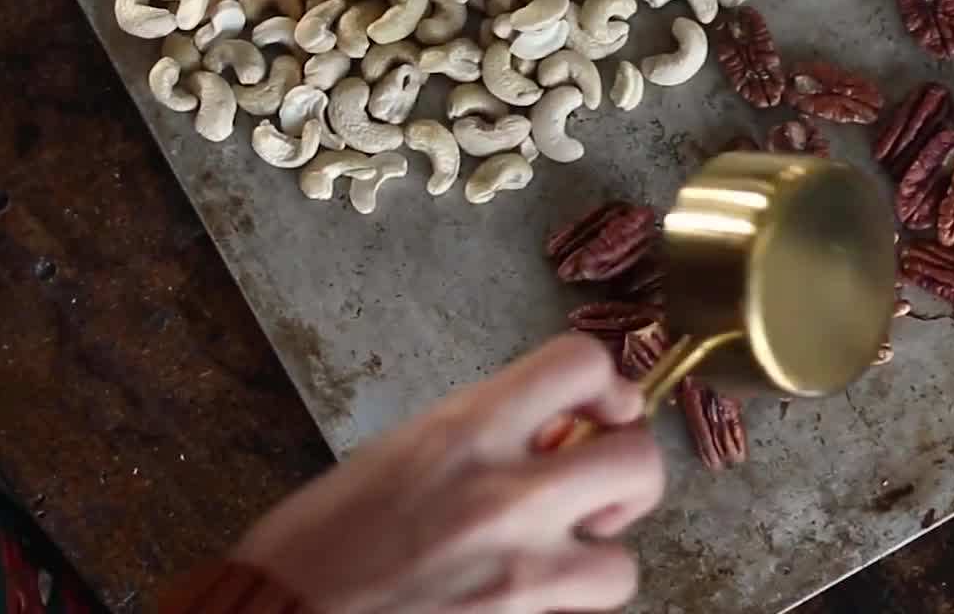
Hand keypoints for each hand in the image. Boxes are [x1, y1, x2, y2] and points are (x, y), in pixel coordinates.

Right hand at [235, 335, 664, 613]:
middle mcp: (502, 489)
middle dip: (628, 478)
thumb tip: (546, 436)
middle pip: (637, 457)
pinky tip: (527, 602)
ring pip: (624, 560)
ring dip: (598, 563)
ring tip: (557, 564)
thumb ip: (479, 438)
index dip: (608, 389)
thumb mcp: (398, 455)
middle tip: (598, 497)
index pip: (580, 364)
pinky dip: (567, 608)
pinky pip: (585, 612)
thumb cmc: (316, 547)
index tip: (601, 413)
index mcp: (465, 428)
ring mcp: (517, 565)